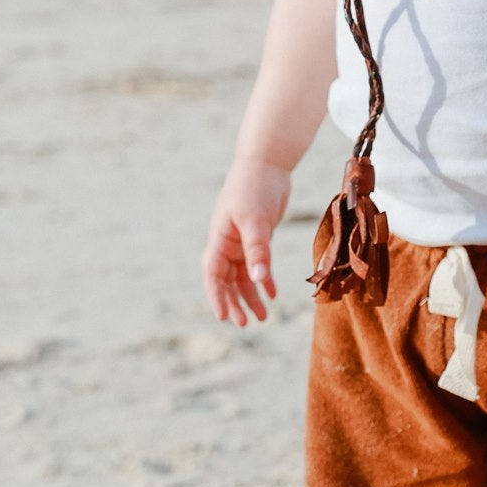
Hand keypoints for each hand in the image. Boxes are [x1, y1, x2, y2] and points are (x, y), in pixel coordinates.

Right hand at [202, 157, 289, 326]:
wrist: (267, 163)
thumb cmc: (255, 188)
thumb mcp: (256, 220)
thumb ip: (258, 250)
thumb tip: (258, 278)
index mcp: (219, 238)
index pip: (213, 274)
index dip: (217, 296)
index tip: (223, 317)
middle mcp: (227, 243)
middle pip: (226, 280)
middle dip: (234, 302)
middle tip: (246, 323)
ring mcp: (241, 241)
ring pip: (243, 275)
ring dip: (251, 295)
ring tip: (263, 317)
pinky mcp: (257, 237)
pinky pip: (258, 264)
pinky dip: (264, 279)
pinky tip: (272, 294)